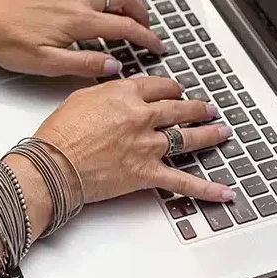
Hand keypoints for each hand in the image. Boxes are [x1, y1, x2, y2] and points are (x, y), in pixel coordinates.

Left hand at [0, 0, 164, 77]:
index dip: (147, 38)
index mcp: (79, 20)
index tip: (158, 46)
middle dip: (142, 13)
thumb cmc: (10, 43)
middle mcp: (78, 0)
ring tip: (131, 17)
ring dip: (127, 0)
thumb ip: (84, 64)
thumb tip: (114, 66)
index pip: (125, 26)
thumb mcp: (47, 64)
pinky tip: (103, 7)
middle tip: (148, 31)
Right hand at [34, 75, 234, 202]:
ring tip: (221, 132)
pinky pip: (183, 182)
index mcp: (125, 95)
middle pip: (179, 109)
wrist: (53, 163)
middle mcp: (141, 117)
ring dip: (209, 135)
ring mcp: (147, 145)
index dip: (171, 88)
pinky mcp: (147, 173)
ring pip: (188, 138)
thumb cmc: (61, 131)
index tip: (175, 90)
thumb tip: (120, 91)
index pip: (159, 86)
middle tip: (206, 108)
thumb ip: (108, 91)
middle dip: (197, 108)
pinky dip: (206, 189)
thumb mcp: (82, 96)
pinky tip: (223, 191)